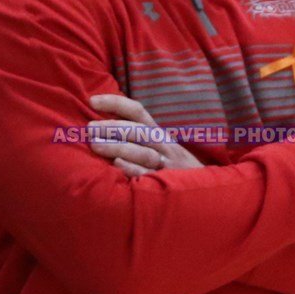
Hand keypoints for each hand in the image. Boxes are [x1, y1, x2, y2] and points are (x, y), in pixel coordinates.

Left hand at [88, 94, 204, 177]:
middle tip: (89, 128)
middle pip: (138, 131)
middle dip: (112, 127)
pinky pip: (149, 175)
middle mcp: (164, 146)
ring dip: (117, 147)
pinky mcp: (167, 184)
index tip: (92, 101)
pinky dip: (133, 169)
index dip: (115, 103)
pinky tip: (117, 165)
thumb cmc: (174, 169)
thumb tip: (101, 127)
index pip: (137, 111)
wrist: (205, 192)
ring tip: (95, 145)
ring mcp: (167, 165)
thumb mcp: (160, 148)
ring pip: (142, 152)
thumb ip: (137, 137)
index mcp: (159, 134)